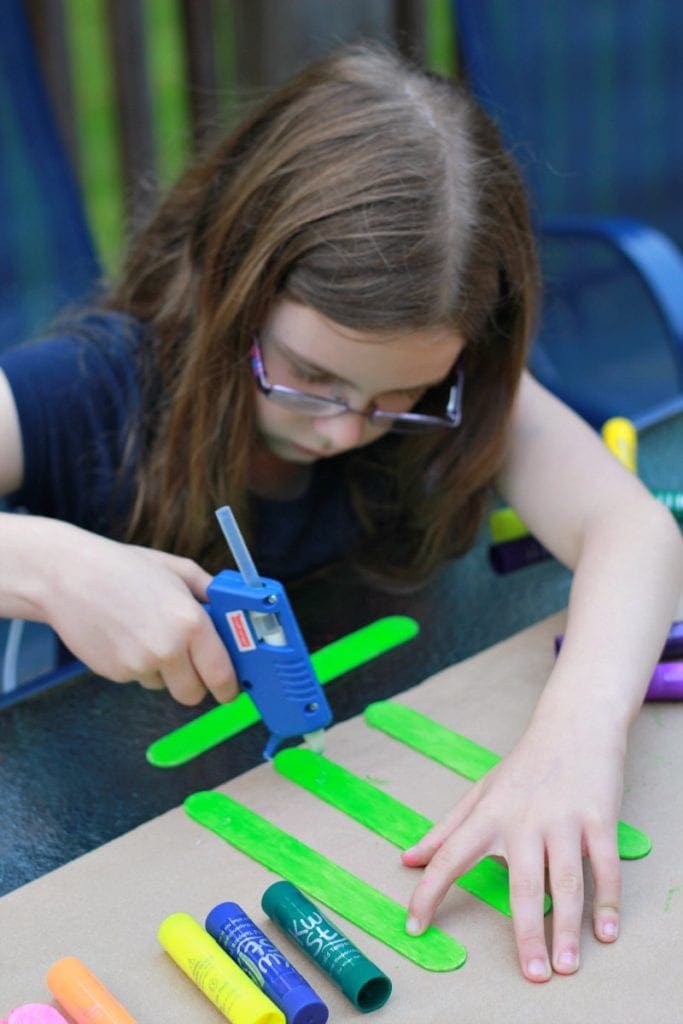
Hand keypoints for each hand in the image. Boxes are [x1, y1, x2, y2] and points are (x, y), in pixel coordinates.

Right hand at [40, 525, 237, 704]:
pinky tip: (127, 635)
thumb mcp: (179, 570)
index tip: (231, 688)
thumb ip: (212, 594)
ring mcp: (138, 665)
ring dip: (165, 671)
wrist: (68, 576)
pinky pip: (139, 678)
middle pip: (194, 694)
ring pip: (165, 686)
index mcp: (191, 623)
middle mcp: (168, 649)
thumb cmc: (125, 568)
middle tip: (192, 662)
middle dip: (197, 682)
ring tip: (149, 633)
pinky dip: (138, 665)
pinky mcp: (115, 673)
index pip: (222, 675)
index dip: (229, 686)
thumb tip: (237, 612)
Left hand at [402, 718, 624, 981]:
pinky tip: (605, 932)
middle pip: (523, 884)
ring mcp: (563, 820)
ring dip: (568, 927)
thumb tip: (407, 859)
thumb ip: (445, 830)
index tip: (415, 928)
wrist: (574, 726)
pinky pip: (605, 867)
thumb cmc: (523, 766)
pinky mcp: (598, 819)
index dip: (429, 892)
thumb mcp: (480, 793)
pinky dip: (607, 901)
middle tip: (532, 974)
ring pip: (567, 882)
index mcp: (488, 815)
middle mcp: (524, 820)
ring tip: (566, 965)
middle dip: (526, 932)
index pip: (450, 857)